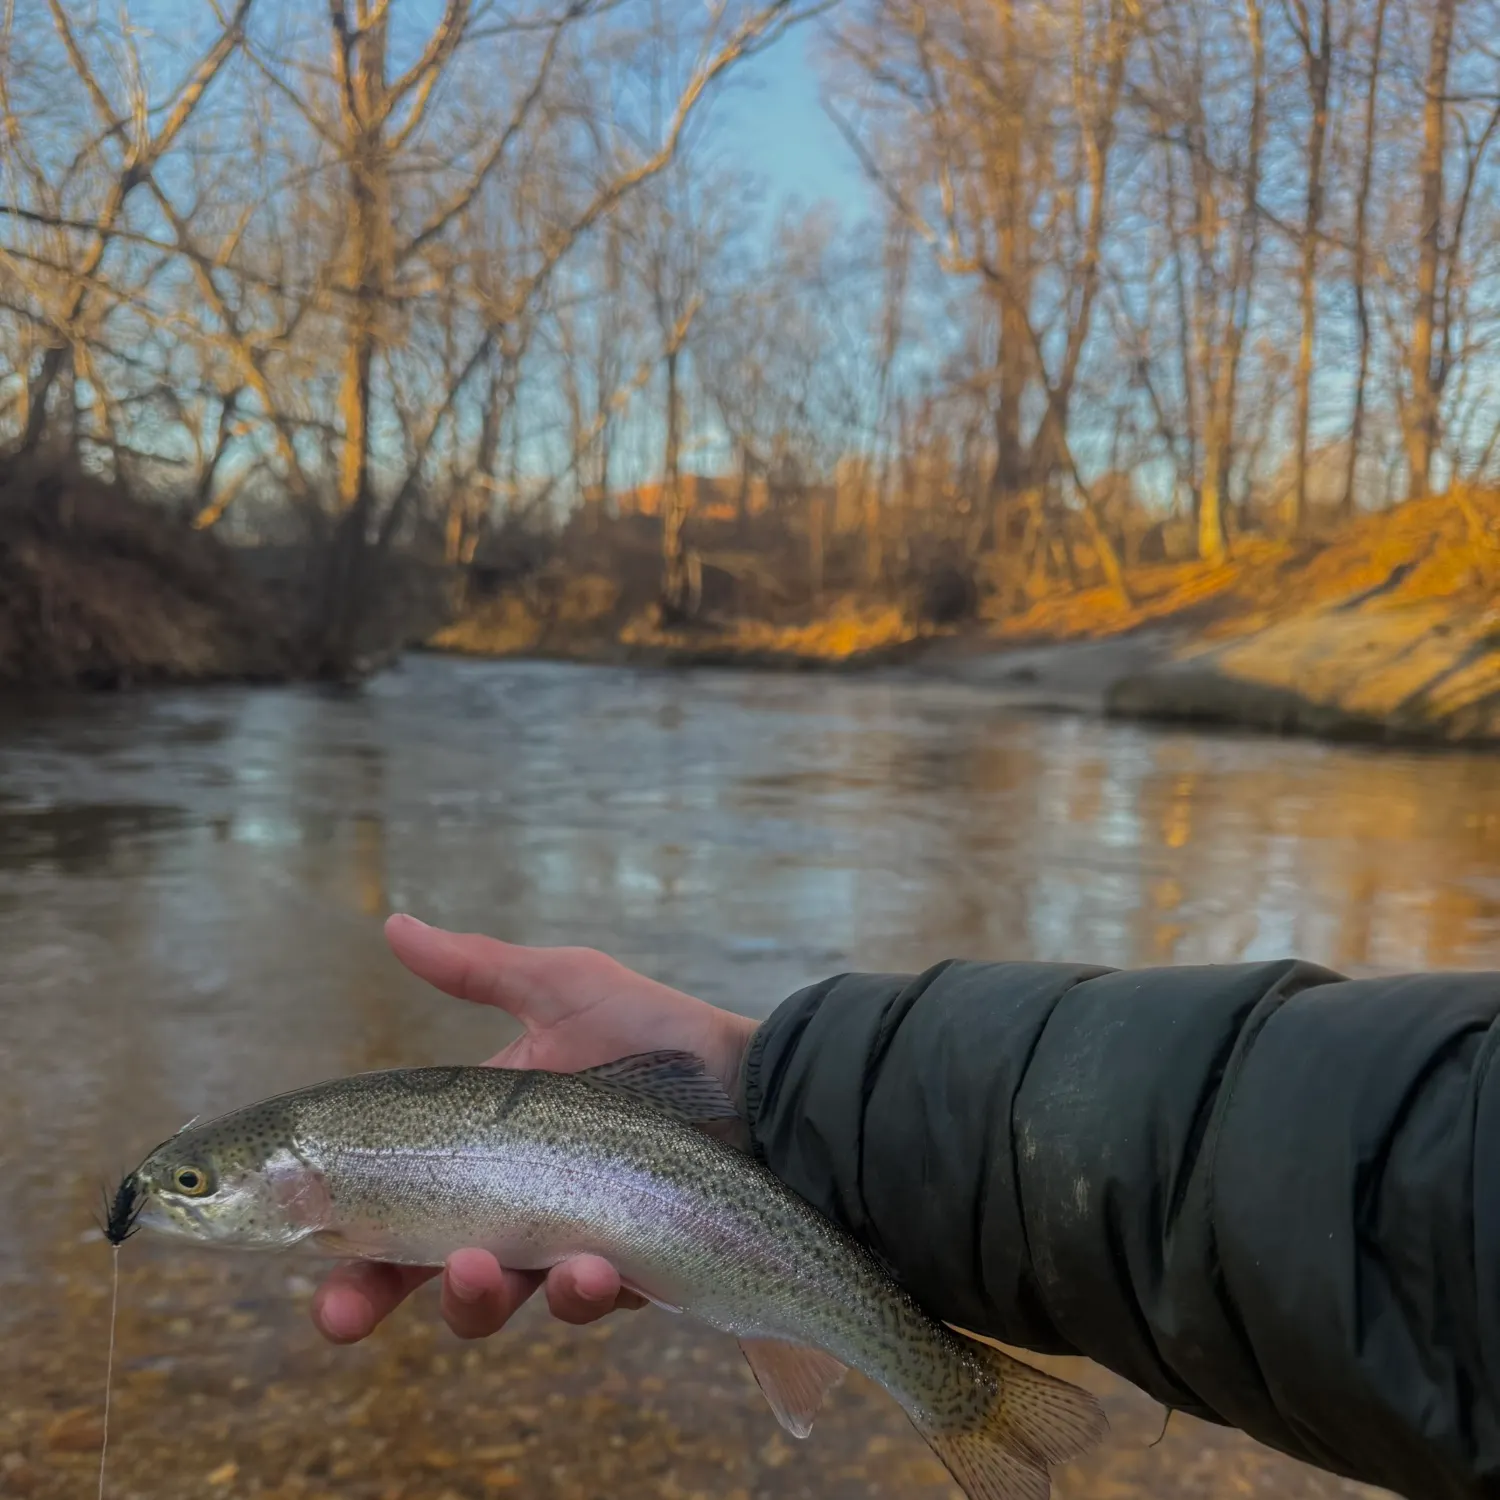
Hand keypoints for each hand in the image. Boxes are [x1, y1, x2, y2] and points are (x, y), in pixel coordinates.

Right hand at [311, 913, 757, 1344]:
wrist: (755, 1081)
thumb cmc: (655, 1031)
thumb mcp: (562, 988)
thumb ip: (478, 969)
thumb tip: (393, 924)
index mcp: (485, 1150)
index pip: (395, 1208)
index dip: (345, 1245)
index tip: (304, 1260)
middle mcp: (515, 1206)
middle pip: (423, 1272)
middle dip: (373, 1298)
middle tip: (342, 1313)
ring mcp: (568, 1246)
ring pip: (498, 1301)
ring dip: (474, 1297)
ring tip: (481, 1267)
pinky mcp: (628, 1274)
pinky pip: (585, 1301)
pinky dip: (577, 1291)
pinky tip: (588, 1267)